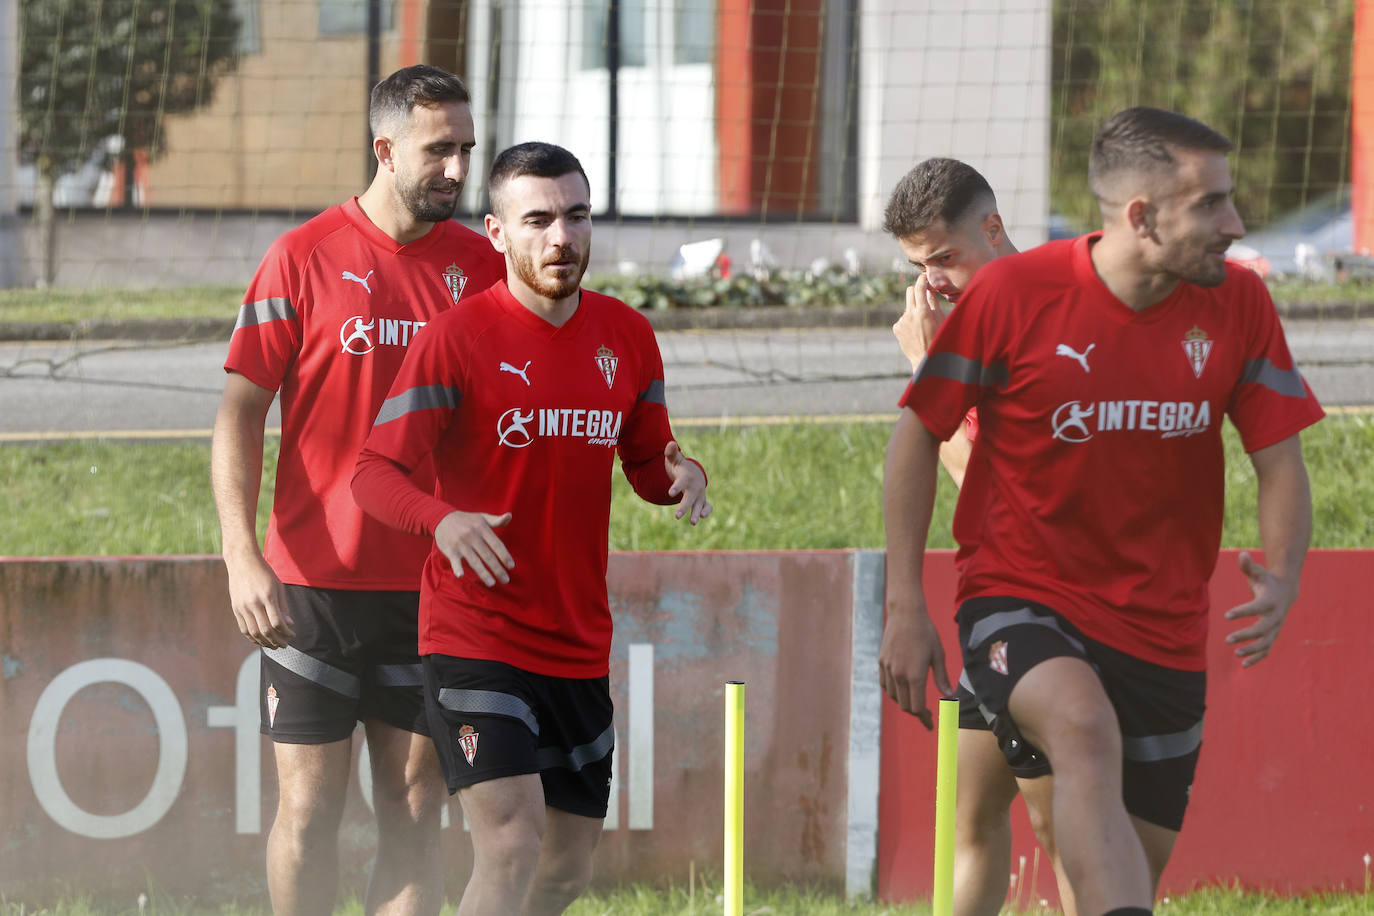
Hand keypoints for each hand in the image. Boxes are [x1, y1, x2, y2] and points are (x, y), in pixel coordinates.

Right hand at [225, 553, 293, 648]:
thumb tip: (289, 624)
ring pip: (254, 632)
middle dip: (277, 641)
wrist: (242, 561)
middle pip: (265, 630)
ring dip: (265, 642)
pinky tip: (261, 640)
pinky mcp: (235, 608)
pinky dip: (253, 637)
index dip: (286, 632)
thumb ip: (283, 606)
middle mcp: (253, 603)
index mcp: (267, 596)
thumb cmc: (264, 572)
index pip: (277, 622)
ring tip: (274, 645)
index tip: (292, 635)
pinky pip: (244, 628)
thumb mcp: (278, 586)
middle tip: (285, 645)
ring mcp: (242, 607)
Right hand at [435, 510, 513, 586]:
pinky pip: (454, 560)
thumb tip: (510, 515)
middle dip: (497, 569)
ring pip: (474, 561)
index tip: (511, 566)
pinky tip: (461, 575)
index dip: (504, 556)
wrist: (442, 518)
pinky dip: (457, 567)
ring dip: (483, 573)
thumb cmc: (466, 520)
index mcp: (482, 528)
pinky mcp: (450, 550)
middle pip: (487, 555)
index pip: (496, 544)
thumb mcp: (482, 518)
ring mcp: (461, 543)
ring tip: (492, 583)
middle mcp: (472, 536)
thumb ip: (497, 520)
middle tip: (506, 580)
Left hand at [664, 440, 711, 523]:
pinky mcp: (702, 500)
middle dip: (684, 506)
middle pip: (690, 497)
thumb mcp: (674, 460)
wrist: (693, 473)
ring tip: (692, 523)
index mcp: (686, 477)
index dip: (676, 487)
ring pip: (698, 505)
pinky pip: (707, 506)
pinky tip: (701, 517)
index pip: (681, 482)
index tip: (670, 493)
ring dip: (696, 513)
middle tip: (676, 516)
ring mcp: (699, 494)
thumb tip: (670, 443)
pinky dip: (706, 511)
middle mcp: (694, 486)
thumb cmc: (680, 467)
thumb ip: (671, 453)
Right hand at [878, 597, 953, 728]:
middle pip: (905, 705)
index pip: (918, 706)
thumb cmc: (926, 632)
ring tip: (915, 699)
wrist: (905, 613)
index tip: (931, 724)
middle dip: (917, 712)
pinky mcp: (881, 662)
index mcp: (915, 675)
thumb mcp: (938, 655)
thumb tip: (950, 696)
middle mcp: (899, 675)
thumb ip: (942, 678)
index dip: (925, 718)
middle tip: (928, 713)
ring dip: (905, 702)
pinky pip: (885, 685)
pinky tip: (901, 689)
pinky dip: (893, 692)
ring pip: (894, 696)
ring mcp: (888, 668)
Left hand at [893, 275, 946, 372]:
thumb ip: (934, 302)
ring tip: (923, 324)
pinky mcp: (896, 328)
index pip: (919, 287)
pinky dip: (909, 321)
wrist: (926, 361)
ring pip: (908, 307)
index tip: (925, 278)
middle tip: (924, 295)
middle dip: (917, 290)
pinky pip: (903, 318)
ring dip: (914, 309)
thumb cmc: (939, 340)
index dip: (922, 279)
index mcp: (923, 311)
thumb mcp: (941, 320)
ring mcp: (901, 321)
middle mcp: (909, 314)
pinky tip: (916, 331)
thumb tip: (930, 289)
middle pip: (910, 291)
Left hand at [1223, 550, 1297, 666]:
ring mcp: (1276, 628)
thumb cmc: (1266, 580)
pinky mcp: (1273, 635)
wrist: (1285, 591)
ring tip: (1235, 653)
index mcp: (1270, 601)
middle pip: (1263, 629)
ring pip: (1266, 643)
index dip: (1242, 612)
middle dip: (1246, 635)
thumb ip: (1247, 566)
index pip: (1256, 608)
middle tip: (1227, 639)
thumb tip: (1241, 554)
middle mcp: (1275, 617)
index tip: (1226, 615)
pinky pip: (1266, 650)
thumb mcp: (1257, 572)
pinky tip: (1243, 665)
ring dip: (1252, 650)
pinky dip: (1257, 658)